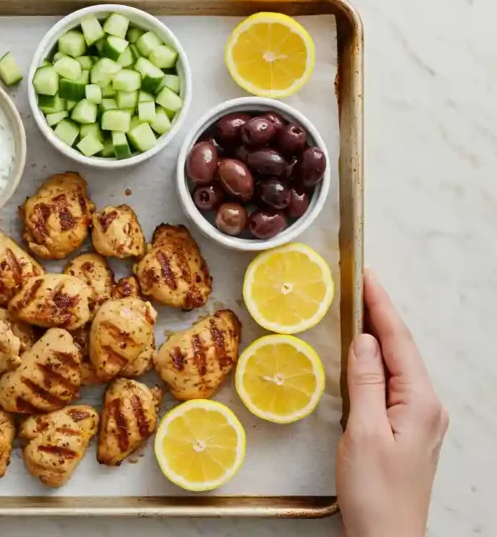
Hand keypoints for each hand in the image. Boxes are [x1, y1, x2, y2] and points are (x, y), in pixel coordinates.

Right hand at [336, 268, 447, 536]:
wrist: (387, 536)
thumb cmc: (375, 490)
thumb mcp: (364, 431)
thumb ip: (366, 382)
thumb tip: (365, 340)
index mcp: (420, 402)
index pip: (399, 342)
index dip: (381, 307)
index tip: (367, 276)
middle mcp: (427, 406)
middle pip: (403, 350)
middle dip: (382, 316)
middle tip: (360, 284)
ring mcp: (420, 419)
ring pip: (399, 366)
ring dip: (380, 337)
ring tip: (359, 310)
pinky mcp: (407, 431)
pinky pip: (393, 385)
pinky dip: (377, 364)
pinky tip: (364, 357)